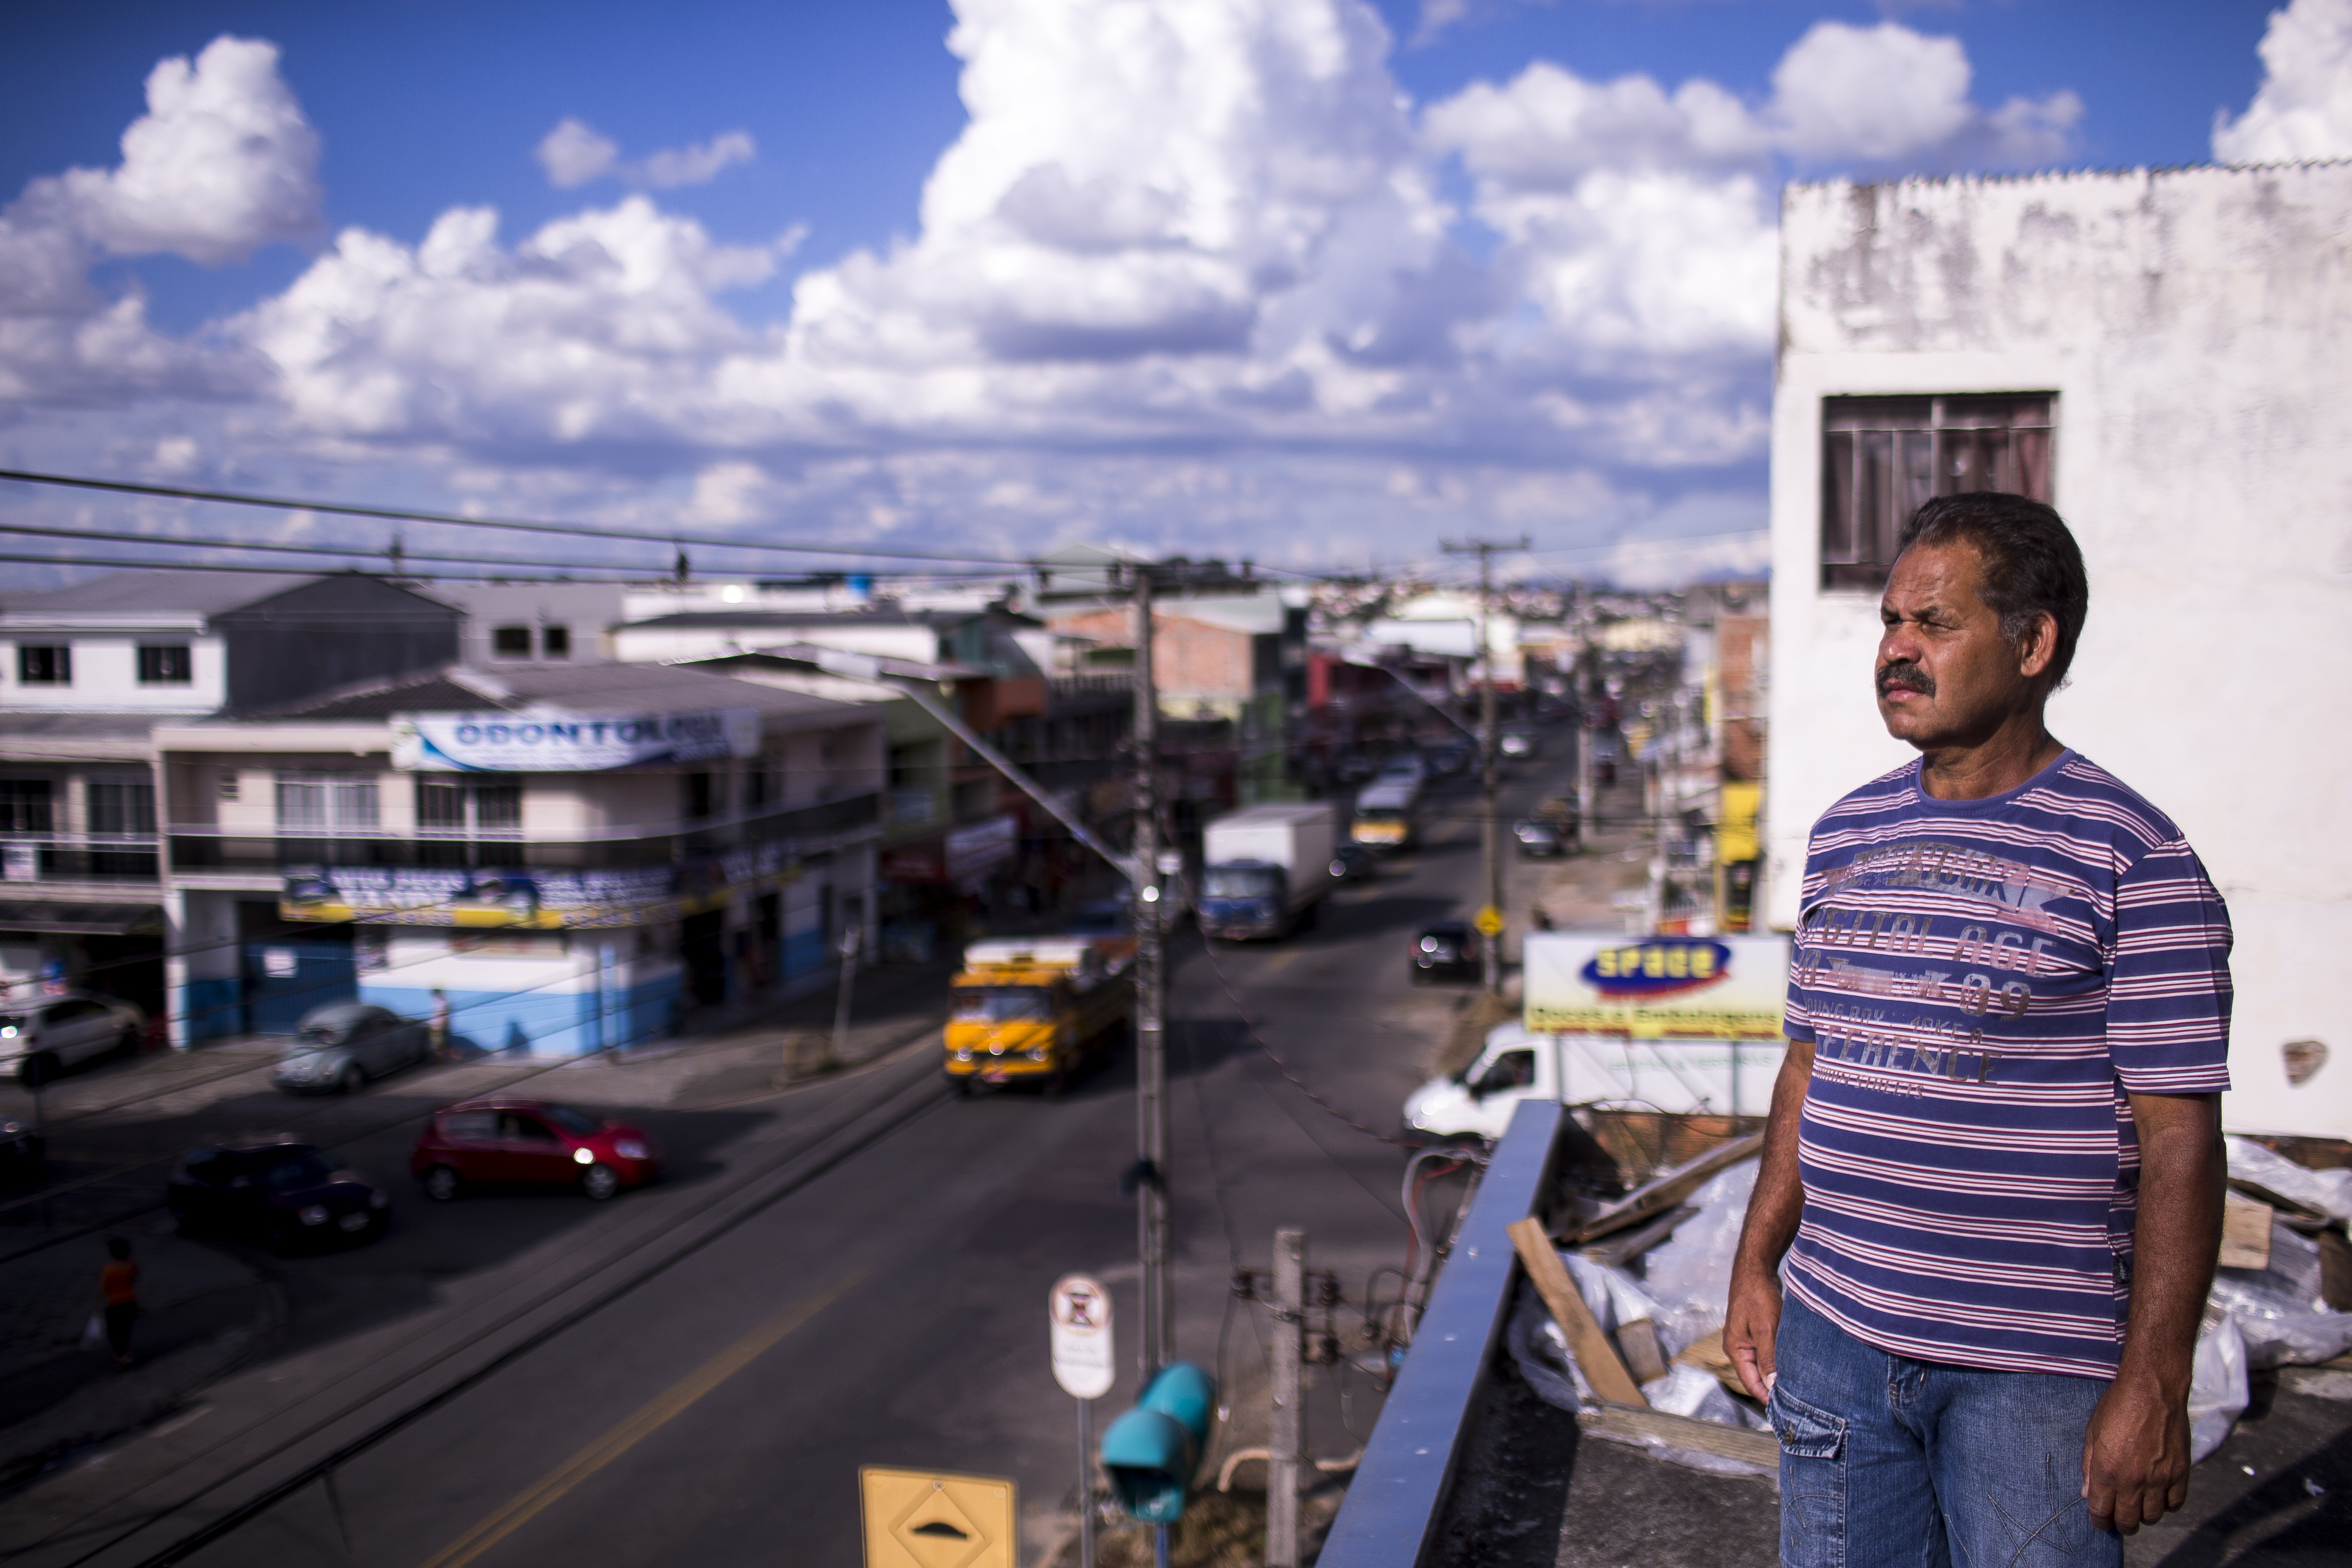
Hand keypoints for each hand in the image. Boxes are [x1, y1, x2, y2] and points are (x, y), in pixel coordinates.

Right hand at [1724, 1256, 1782, 1405]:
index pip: (1750, 1382)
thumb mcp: (1765, 1329)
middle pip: (1756, 1376)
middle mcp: (1739, 1347)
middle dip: (1773, 1388)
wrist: (1756, 1270)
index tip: (1785, 1410)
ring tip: (1797, 1386)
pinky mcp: (1757, 1332)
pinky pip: (1767, 1352)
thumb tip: (1772, 1385)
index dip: (1766, 1397)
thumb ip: (1768, 1358)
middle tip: (1795, 1401)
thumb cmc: (1757, 1297)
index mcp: (1735, 1349)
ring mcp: (1747, 1339)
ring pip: (1763, 1364)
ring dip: (1777, 1373)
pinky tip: (1794, 1364)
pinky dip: (1779, 1360)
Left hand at [2081, 1371, 2190, 1533]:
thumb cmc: (2118, 1406)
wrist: (2152, 1390)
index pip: (2101, 1511)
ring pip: (2152, 1517)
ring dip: (2144, 1515)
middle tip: (2120, 1517)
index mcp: (2107, 1470)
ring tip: (2139, 1504)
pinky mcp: (2180, 1474)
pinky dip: (2167, 1505)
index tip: (2100, 1519)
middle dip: (2121, 1523)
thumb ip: (2089, 1465)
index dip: (2099, 1520)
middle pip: (2128, 1521)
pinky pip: (2175, 1504)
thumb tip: (2087, 1492)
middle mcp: (2133, 1480)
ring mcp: (2159, 1479)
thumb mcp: (2092, 1433)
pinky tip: (2159, 1495)